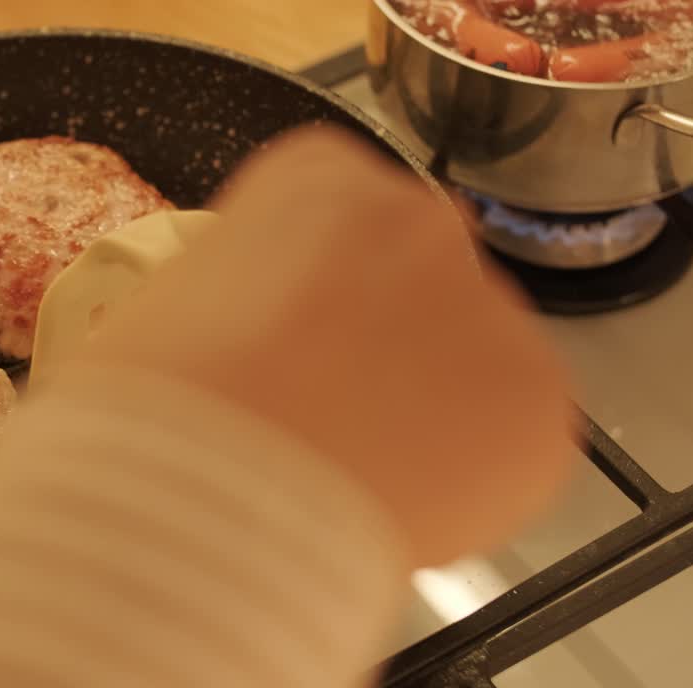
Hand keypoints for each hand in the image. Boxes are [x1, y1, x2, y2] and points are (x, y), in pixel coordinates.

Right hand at [80, 126, 574, 566]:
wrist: (210, 493)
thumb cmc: (156, 406)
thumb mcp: (177, 313)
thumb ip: (247, 300)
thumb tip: (274, 352)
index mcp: (318, 178)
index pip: (338, 219)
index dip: (310, 297)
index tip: (285, 348)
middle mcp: (420, 221)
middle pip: (417, 280)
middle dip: (385, 344)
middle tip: (332, 417)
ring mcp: (490, 305)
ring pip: (471, 359)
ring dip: (432, 406)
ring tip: (361, 476)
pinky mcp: (536, 401)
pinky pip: (510, 437)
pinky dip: (473, 477)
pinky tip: (403, 504)